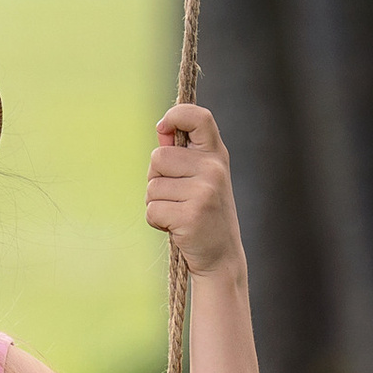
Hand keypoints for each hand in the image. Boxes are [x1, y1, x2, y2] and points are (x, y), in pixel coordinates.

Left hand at [146, 100, 243, 280]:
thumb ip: (182, 154)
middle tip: (176, 196)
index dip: (177, 115)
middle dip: (156, 177)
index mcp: (216, 155)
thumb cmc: (205, 214)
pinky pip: (152, 209)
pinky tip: (176, 227)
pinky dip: (156, 221)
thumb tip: (162, 129)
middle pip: (158, 156)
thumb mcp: (200, 179)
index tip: (164, 127)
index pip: (198, 117)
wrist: (221, 257)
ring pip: (152, 185)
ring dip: (156, 202)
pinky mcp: (191, 215)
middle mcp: (213, 169)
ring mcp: (204, 192)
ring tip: (178, 213)